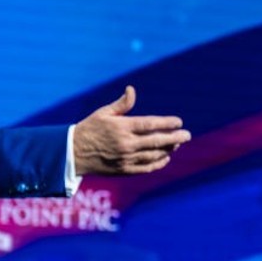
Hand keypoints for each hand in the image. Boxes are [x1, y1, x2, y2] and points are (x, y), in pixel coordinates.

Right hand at [73, 86, 190, 175]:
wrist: (73, 153)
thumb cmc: (89, 129)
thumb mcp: (103, 113)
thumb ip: (121, 104)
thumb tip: (132, 90)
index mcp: (122, 127)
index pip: (151, 124)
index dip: (167, 123)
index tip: (178, 121)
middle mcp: (126, 144)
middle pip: (157, 141)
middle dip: (175, 138)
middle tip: (187, 135)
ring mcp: (126, 158)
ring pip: (154, 155)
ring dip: (168, 150)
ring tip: (177, 145)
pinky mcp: (124, 170)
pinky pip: (146, 168)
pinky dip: (158, 163)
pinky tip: (165, 158)